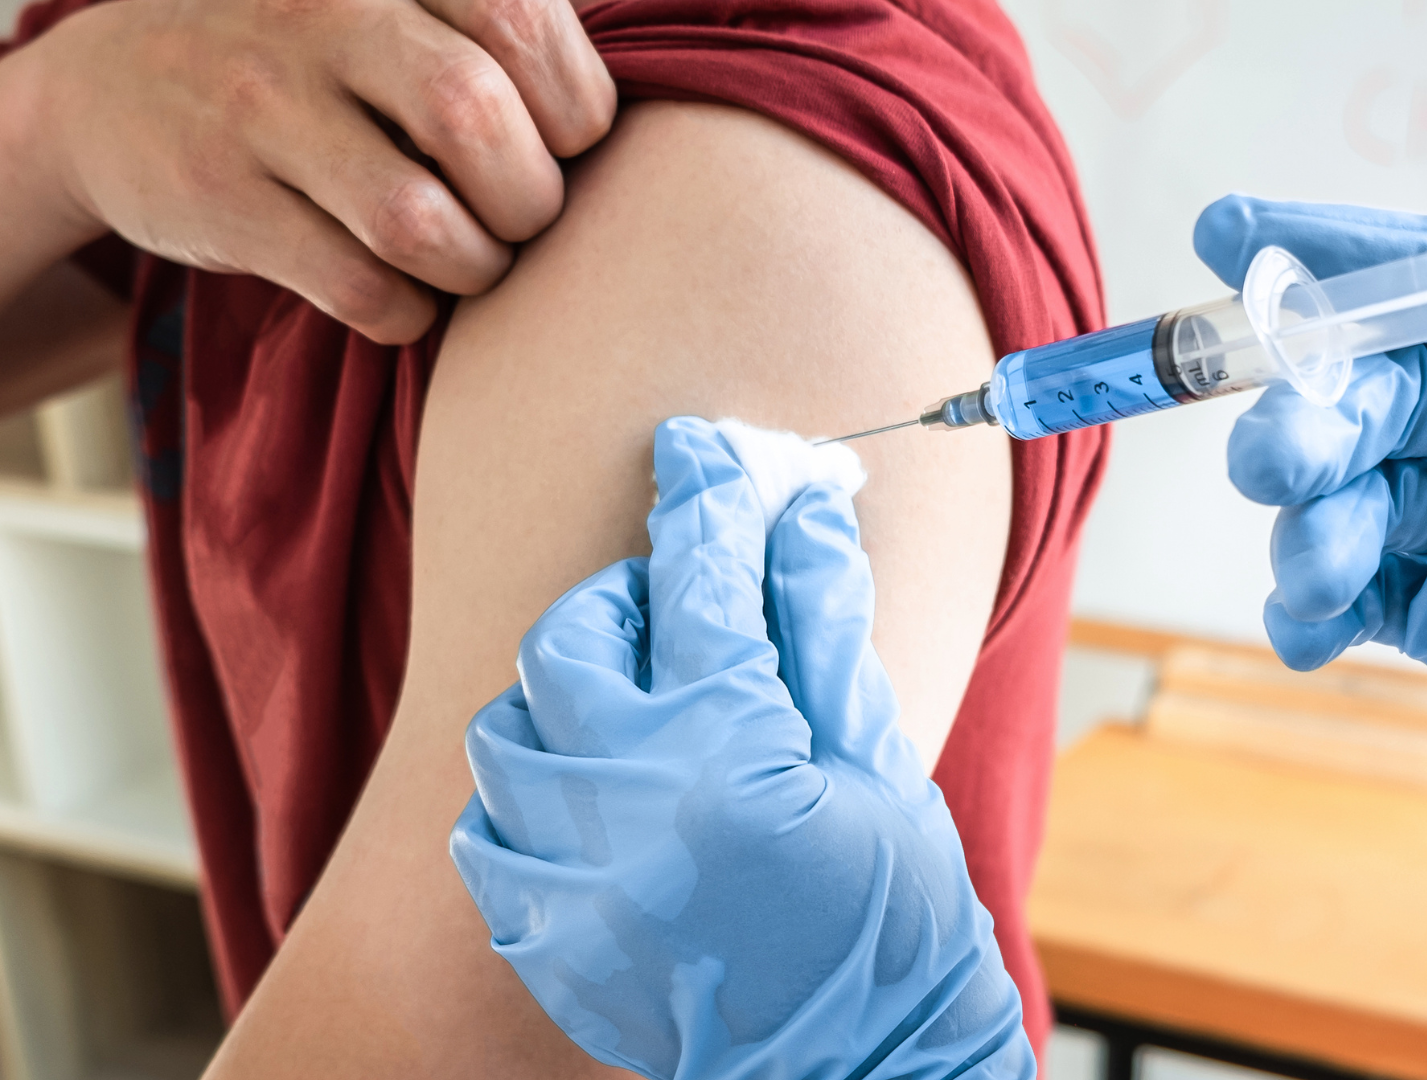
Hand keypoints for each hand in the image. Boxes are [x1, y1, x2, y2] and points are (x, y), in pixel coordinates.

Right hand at [16, 0, 613, 342]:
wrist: (112, 91)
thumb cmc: (313, 65)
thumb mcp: (393, 10)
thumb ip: (495, 40)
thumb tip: (636, 133)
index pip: (525, 22)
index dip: (577, 110)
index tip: (564, 145)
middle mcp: (319, 16)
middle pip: (474, 116)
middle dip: (529, 196)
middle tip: (520, 216)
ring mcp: (260, 107)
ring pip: (416, 219)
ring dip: (475, 266)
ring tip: (470, 261)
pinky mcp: (222, 200)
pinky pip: (362, 288)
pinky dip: (410, 312)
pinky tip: (405, 296)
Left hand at [449, 418, 1033, 1079]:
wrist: (860, 1063)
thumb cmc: (893, 917)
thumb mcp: (878, 762)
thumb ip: (824, 629)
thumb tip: (800, 511)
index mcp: (732, 758)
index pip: (703, 586)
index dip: (707, 500)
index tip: (699, 449)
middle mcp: (631, 815)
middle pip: (569, 643)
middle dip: (621, 605)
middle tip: (673, 614)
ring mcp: (574, 885)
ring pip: (506, 733)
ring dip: (566, 700)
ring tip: (633, 715)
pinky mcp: (546, 940)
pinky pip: (486, 834)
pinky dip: (531, 800)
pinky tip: (598, 805)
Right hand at [1200, 185, 1426, 1077]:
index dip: (1345, 257)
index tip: (1235, 234)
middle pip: (1385, 387)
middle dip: (1314, 413)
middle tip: (1272, 458)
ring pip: (1357, 488)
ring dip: (1312, 520)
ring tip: (1316, 573)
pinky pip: (1360, 589)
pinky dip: (1314, 605)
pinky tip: (1304, 630)